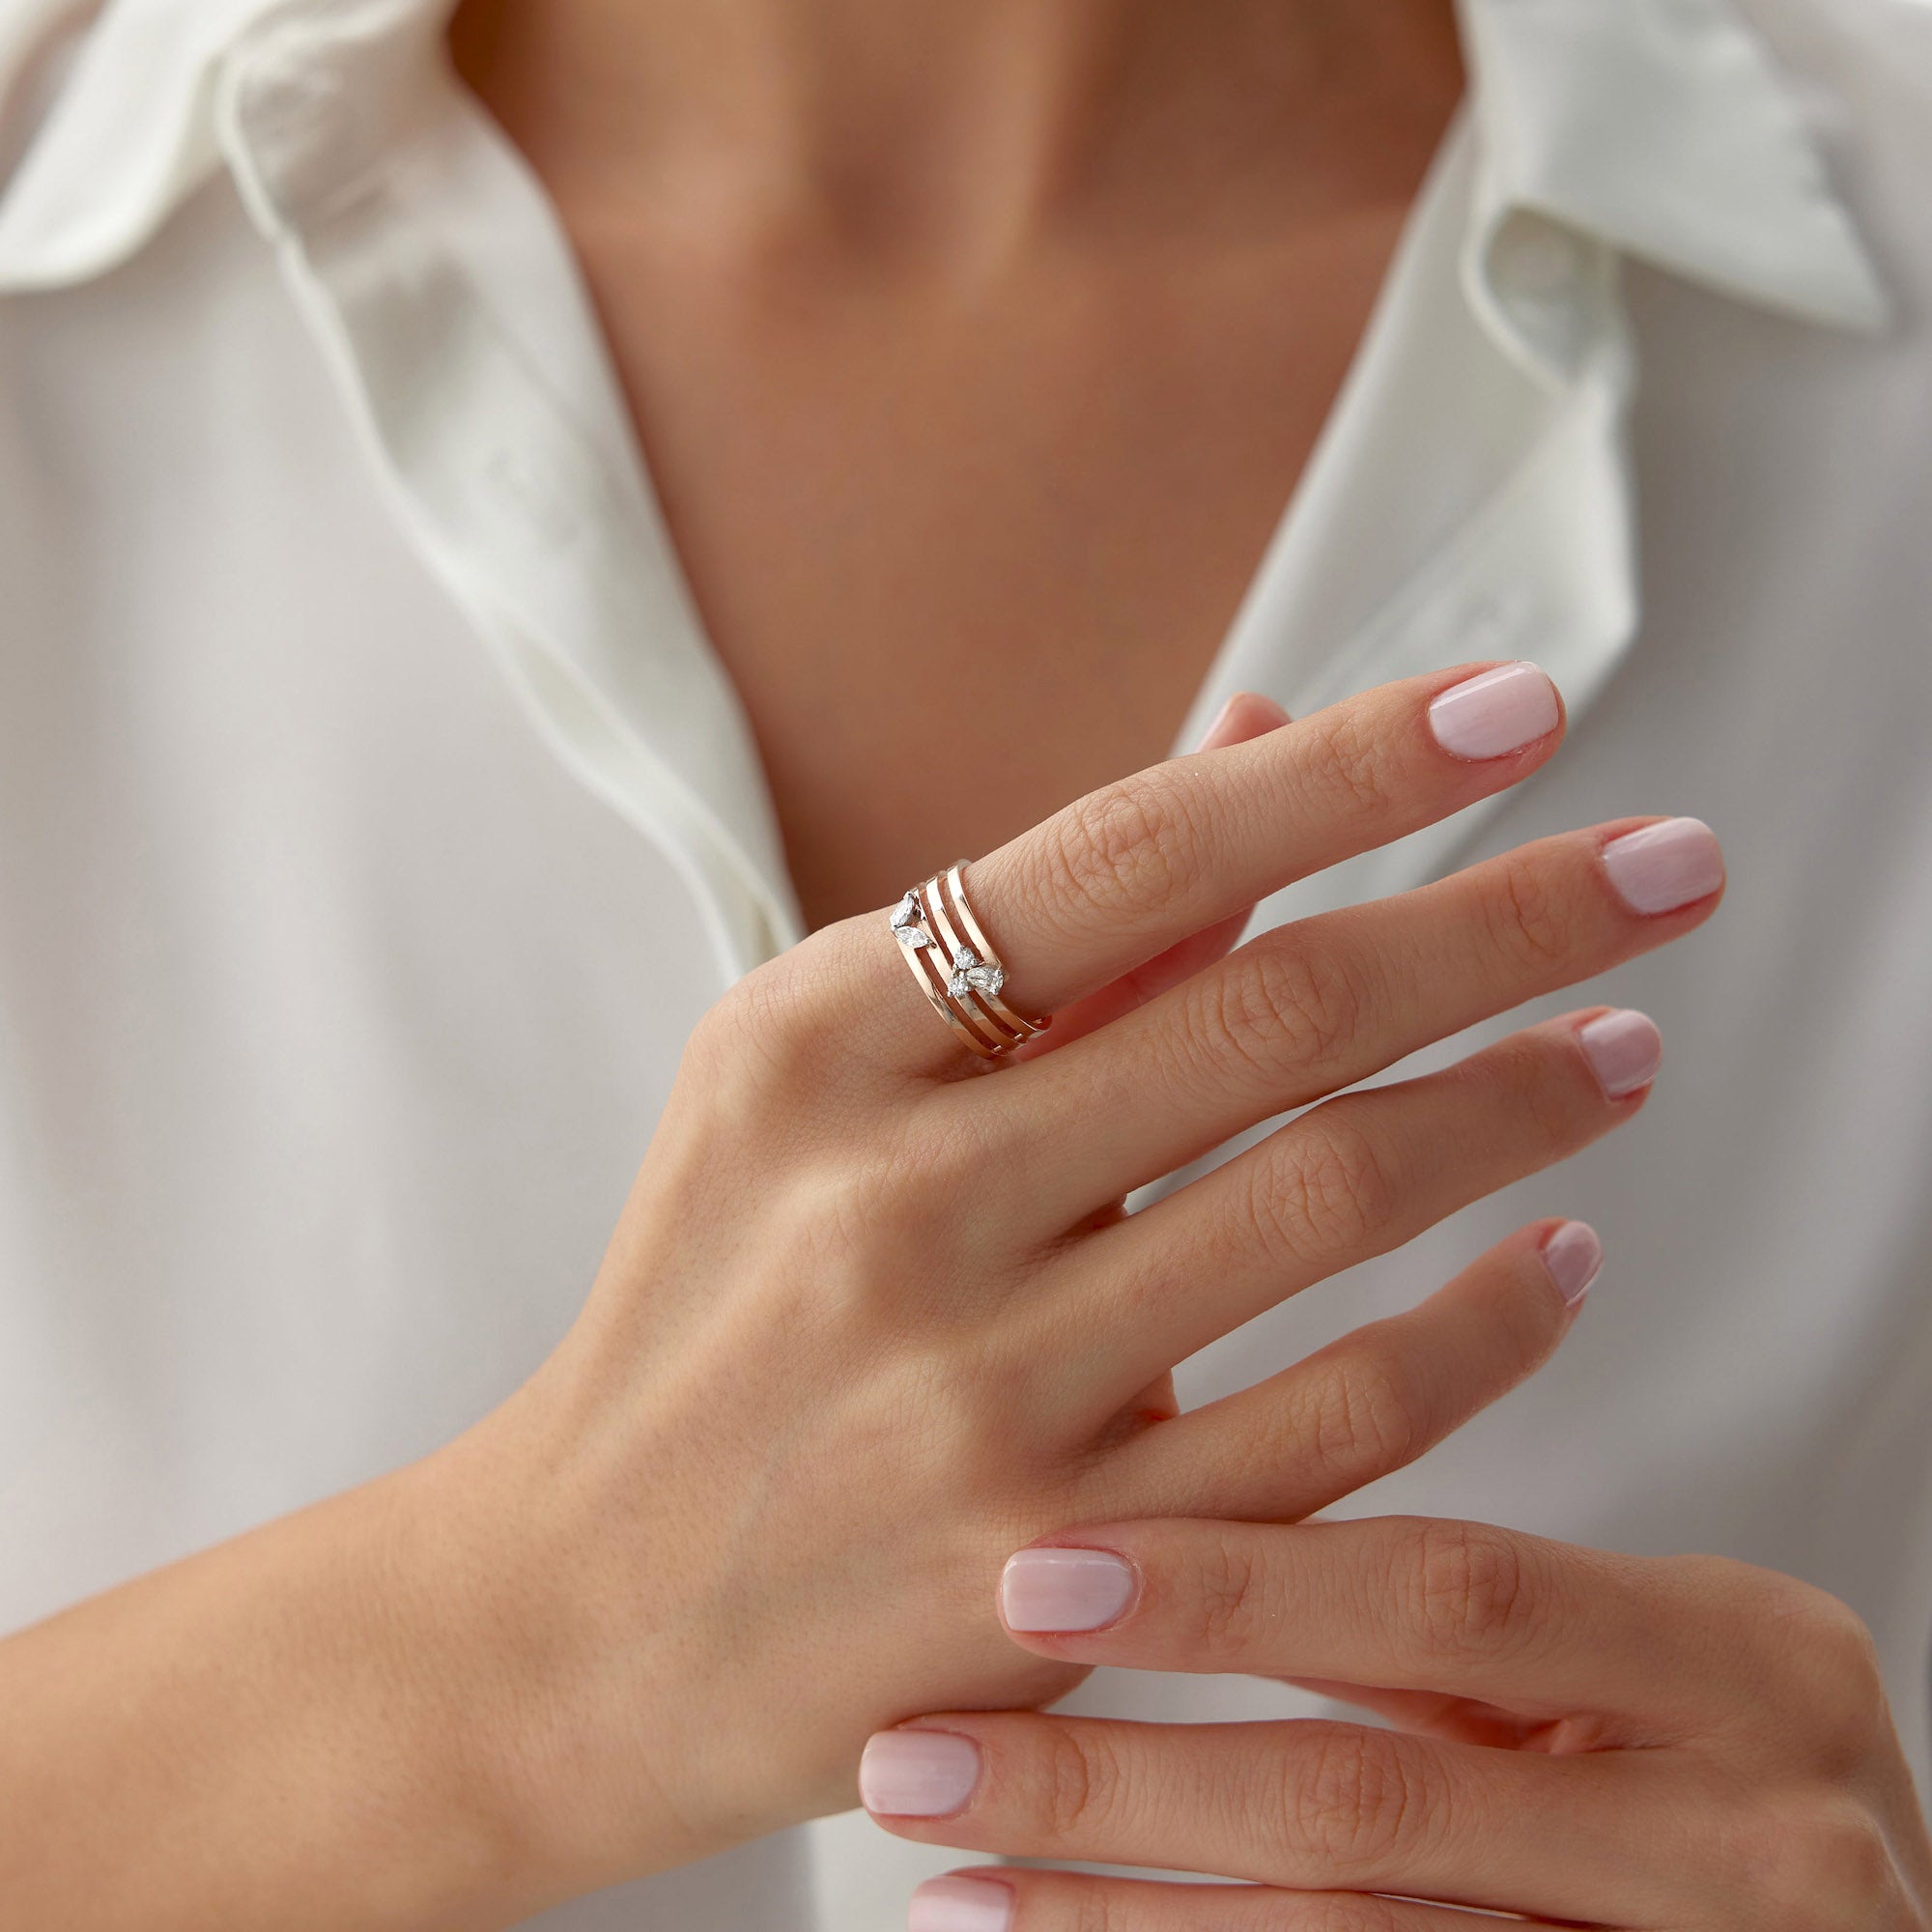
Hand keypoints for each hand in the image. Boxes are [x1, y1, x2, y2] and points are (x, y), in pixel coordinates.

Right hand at [435, 660, 1723, 1905]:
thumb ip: (1040, 937)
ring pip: (1333, 1201)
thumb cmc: (717, 1304)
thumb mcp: (815, 1084)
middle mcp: (892, 1206)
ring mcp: (979, 1399)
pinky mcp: (1066, 1566)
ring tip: (1626, 1043)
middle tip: (1671, 865)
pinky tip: (1556, 1259)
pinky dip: (1485, 1326)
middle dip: (1510, 916)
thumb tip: (1255, 739)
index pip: (1133, 856)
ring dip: (1522, 1103)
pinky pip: (1344, 1421)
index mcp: (817, 1046)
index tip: (1518, 701)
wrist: (584, 1611)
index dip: (1348, 768)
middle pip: (1276, 1014)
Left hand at [869, 1514, 1931, 1928]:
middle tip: (922, 1751)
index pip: (1443, 1591)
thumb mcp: (1631, 1659)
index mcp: (1749, 1661)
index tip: (1031, 1564)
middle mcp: (1758, 1837)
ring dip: (1117, 1915)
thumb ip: (1440, 1606)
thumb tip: (1193, 1498)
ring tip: (948, 1875)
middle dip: (1116, 1776)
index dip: (1231, 1582)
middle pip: (1368, 1796)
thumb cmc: (1716, 1770)